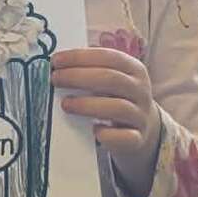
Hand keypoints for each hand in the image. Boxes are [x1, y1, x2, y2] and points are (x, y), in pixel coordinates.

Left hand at [53, 45, 162, 196]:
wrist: (140, 128)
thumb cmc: (116, 97)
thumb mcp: (110, 79)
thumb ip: (90, 70)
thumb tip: (58, 64)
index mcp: (134, 70)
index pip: (109, 57)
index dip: (81, 57)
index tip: (56, 61)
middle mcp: (141, 91)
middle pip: (112, 79)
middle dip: (79, 77)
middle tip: (56, 79)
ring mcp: (140, 116)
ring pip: (118, 108)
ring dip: (87, 105)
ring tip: (65, 104)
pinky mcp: (137, 139)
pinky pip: (125, 137)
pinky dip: (108, 134)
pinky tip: (93, 130)